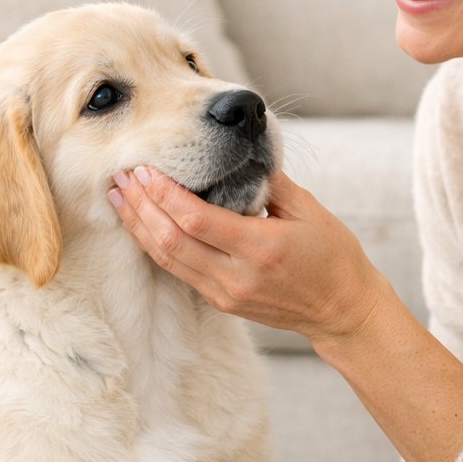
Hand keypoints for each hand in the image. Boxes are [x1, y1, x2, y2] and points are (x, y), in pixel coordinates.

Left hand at [107, 165, 385, 346]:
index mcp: (261, 249)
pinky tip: (143, 224)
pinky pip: (179, 271)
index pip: (196, 219)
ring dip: (140, 227)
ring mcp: (226, 293)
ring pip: (168, 259)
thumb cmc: (333, 255)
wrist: (342, 311)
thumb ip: (271, 181)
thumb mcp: (309, 210)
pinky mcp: (222, 302)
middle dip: (141, 207)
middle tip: (120, 176)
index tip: (145, 168)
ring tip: (119, 198)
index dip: (164, 194)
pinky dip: (156, 245)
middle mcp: (237, 276)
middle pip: (172, 241)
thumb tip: (237, 150)